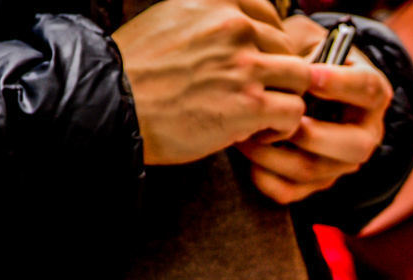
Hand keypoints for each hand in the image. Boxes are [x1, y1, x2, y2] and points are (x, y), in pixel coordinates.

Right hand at [113, 0, 311, 165]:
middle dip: (277, 74)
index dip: (269, 44)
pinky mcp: (250, 104)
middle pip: (288, 48)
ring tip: (261, 115)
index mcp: (215, 3)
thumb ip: (207, 19)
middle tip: (256, 96)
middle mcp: (233, 27)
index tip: (256, 64)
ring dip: (286, 98)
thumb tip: (237, 26)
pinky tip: (257, 132)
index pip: (269, 15)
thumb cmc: (136, 72)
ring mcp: (245, 65)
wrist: (111, 105)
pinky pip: (294, 112)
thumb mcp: (169, 20)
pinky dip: (282, 127)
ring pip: (300, 78)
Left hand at [235, 47, 391, 204]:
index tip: (309, 76)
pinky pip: (293, 192)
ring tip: (247, 136)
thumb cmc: (305, 60)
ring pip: (317, 171)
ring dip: (277, 156)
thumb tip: (284, 68)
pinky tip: (249, 162)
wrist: (301, 90)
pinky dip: (268, 180)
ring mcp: (342, 163)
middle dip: (312, 135)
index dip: (340, 85)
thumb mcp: (310, 45)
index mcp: (372, 94)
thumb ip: (304, 55)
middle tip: (279, 119)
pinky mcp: (317, 182)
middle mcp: (366, 133)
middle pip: (354, 146)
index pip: (367, 90)